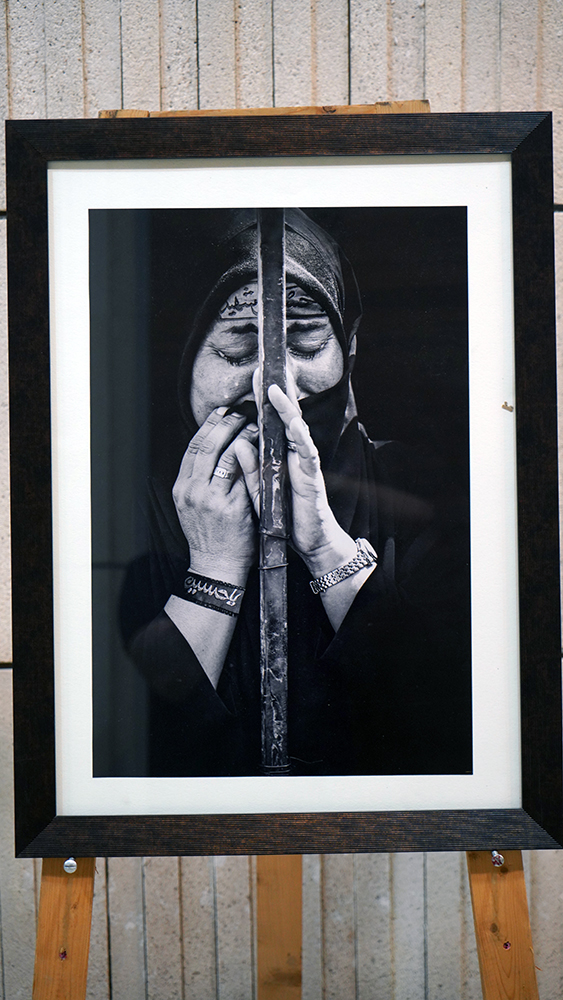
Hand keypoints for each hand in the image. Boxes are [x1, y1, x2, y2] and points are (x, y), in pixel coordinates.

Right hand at [173, 407, 258, 584]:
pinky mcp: (231, 507)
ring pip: (226, 456)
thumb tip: (210, 452)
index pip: (193, 448)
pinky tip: (262, 449)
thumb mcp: (191, 506)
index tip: (220, 411)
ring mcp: (211, 499)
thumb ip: (198, 481)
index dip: (208, 426)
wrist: (216, 566)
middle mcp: (192, 491)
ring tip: (255, 425)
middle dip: (224, 424)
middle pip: (207, 446)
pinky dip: (253, 458)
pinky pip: (244, 475)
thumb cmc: (209, 536)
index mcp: (181, 488)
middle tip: (239, 412)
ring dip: (242, 436)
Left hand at [235, 376, 356, 577]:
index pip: (267, 423)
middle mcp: (293, 453)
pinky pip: (308, 453)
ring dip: (286, 408)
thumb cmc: (286, 515)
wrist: (311, 540)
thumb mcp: (261, 490)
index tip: (252, 379)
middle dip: (274, 393)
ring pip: (296, 429)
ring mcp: (305, 462)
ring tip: (275, 389)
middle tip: (264, 370)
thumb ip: (251, 467)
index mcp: (278, 455)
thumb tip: (238, 443)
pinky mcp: (313, 476)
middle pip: (283, 418)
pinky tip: (295, 424)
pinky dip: (301, 437)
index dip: (259, 401)